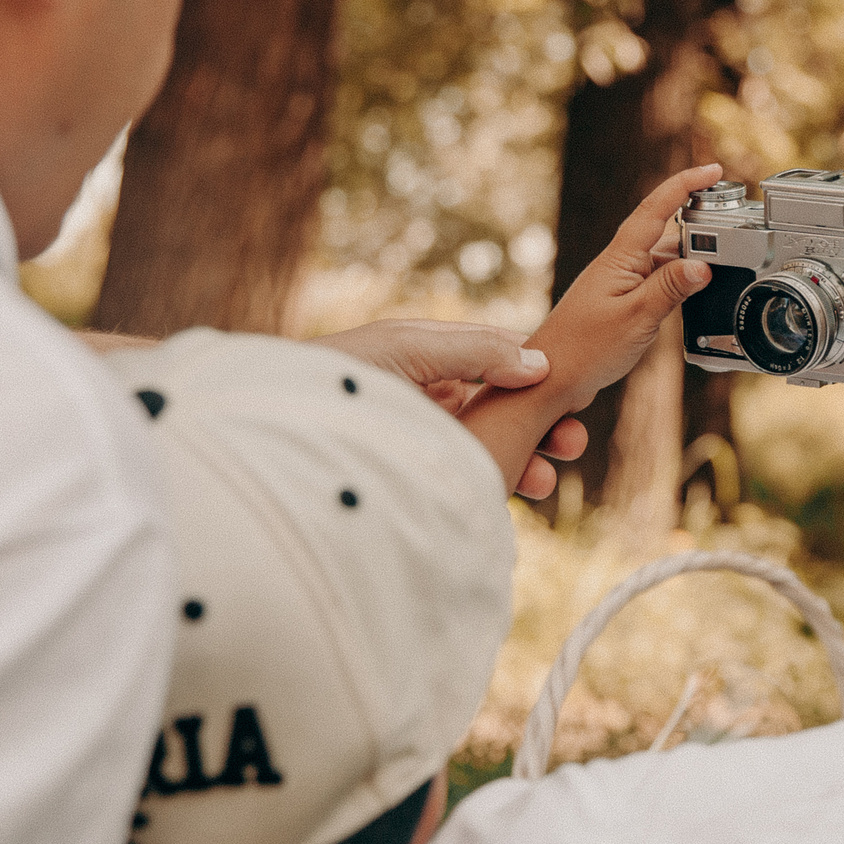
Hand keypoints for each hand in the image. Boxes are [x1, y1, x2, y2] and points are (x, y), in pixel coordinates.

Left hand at [309, 318, 587, 499]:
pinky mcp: (414, 478)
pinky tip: (514, 495)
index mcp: (426, 356)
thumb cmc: (329, 378)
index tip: (575, 391)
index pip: (500, 358)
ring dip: (525, 460)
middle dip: (541, 424)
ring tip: (547, 480)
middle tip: (572, 443)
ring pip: (490, 447)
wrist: (268, 436)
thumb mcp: (406, 348)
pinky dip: (495, 485)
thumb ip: (473, 350)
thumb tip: (538, 361)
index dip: (541, 373)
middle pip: (502, 408)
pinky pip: (467, 479)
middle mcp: (427, 397)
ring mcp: (422, 439)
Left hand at [522, 164, 724, 407]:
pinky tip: (691, 297)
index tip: (713, 170)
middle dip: (699, 226)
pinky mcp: (620, 302)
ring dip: (690, 260)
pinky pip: (656, 282)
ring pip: (663, 260)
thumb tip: (703, 264)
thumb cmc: (584, 350)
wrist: (551, 380)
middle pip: (666, 232)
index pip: (656, 208)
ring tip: (719, 267)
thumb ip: (671, 288)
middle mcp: (619, 264)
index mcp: (620, 258)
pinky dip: (677, 284)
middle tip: (730, 226)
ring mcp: (619, 282)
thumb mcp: (637, 318)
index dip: (685, 184)